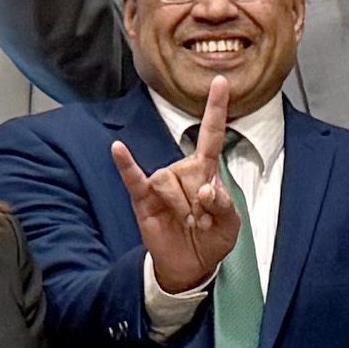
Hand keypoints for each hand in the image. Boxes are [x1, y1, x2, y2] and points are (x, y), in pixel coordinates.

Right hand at [118, 76, 245, 295]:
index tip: (220, 82)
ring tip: (186, 224)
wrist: (190, 265)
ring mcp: (161, 183)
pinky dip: (126, 163)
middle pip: (190, 172)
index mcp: (206, 170)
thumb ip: (224, 204)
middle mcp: (182, 170)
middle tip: (201, 222)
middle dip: (200, 203)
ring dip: (181, 209)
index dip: (216, 108)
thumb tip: (205, 190)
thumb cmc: (211, 239)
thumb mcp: (230, 224)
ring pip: (170, 183)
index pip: (211, 135)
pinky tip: (118, 149)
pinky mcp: (143, 198)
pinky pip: (133, 177)